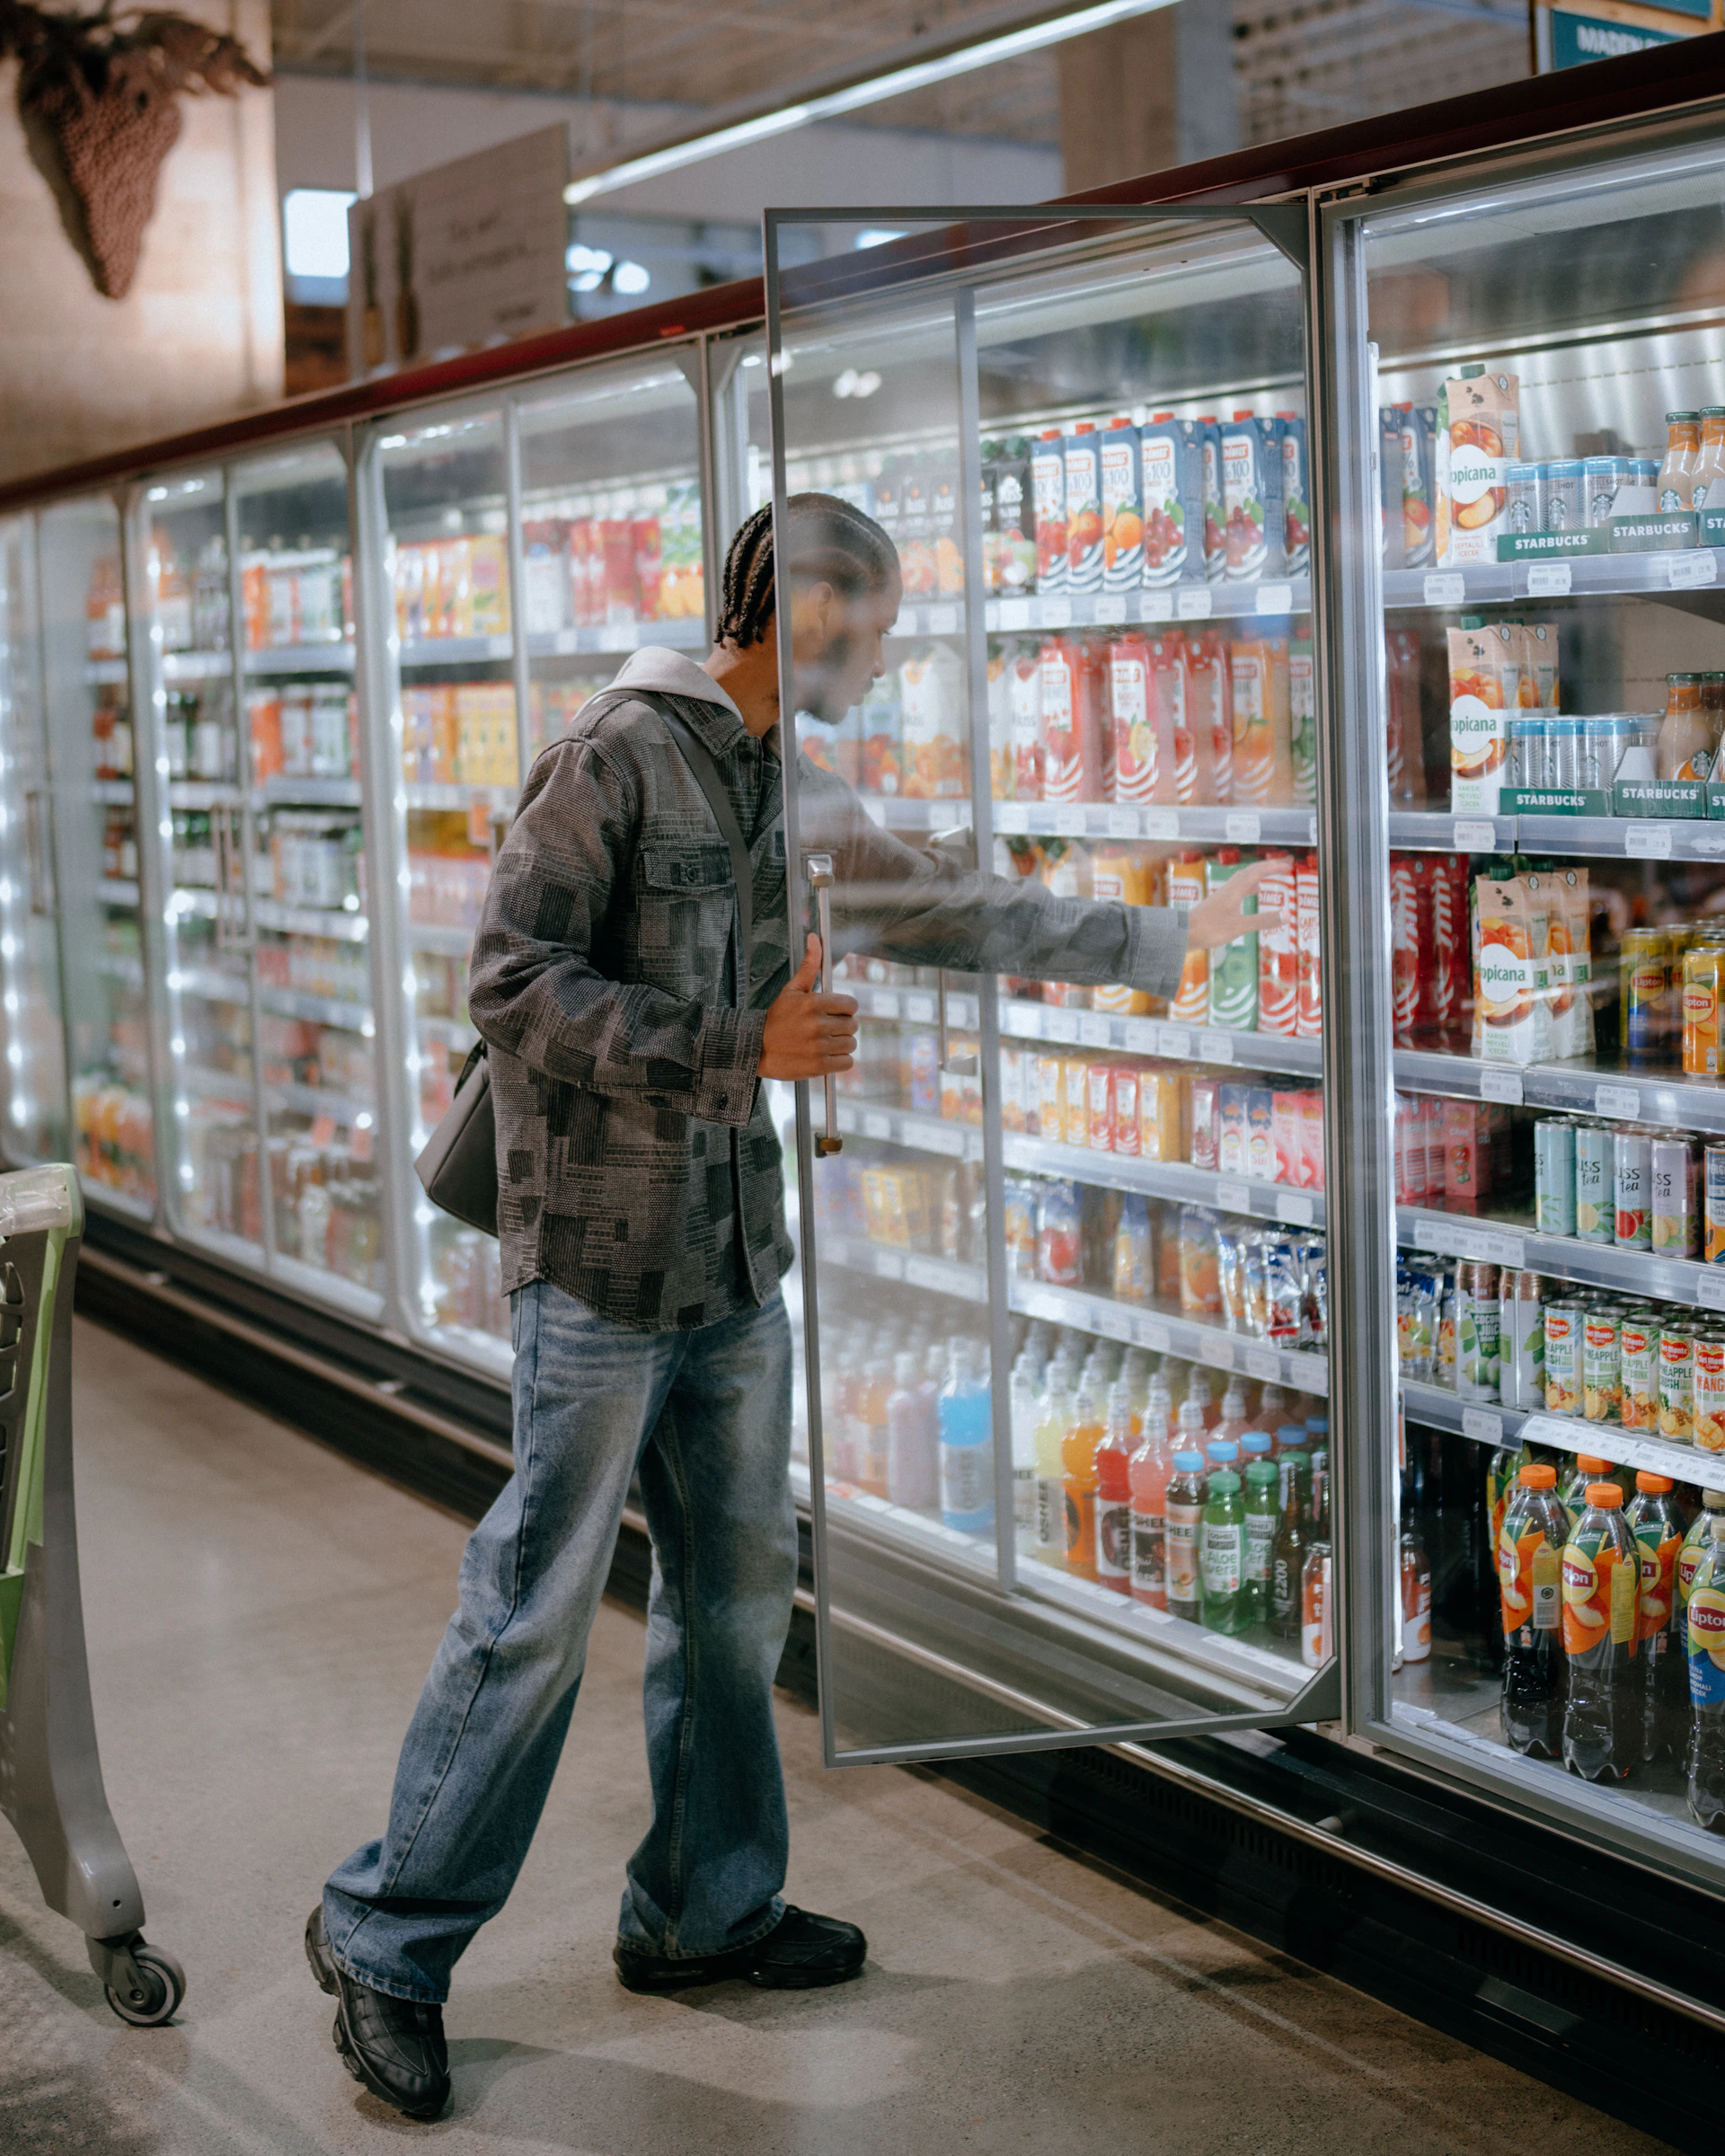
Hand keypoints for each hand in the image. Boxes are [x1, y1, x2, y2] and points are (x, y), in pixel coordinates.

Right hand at [759, 934, 857, 1078]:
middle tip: (825, 1028)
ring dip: (841, 1044)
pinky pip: (846, 1062)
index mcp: (813, 1003)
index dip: (844, 1009)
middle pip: (852, 1025)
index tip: (833, 1013)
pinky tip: (825, 1055)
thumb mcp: (792, 990)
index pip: (851, 1005)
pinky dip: (839, 1061)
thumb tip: (814, 937)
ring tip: (824, 1042)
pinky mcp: (819, 1066)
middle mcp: (817, 1024)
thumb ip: (809, 965)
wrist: (756, 1049)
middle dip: (842, 1026)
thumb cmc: (777, 1018)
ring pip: (850, 1044)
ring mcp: (819, 1046)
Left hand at [1184, 859, 1281, 949]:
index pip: (1258, 872)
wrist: (1183, 932)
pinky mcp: (1218, 903)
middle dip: (1269, 867)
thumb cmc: (1210, 929)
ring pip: (1243, 879)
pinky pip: (1237, 888)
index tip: (1289, 865)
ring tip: (1270, 877)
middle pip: (1251, 871)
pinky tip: (1251, 893)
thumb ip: (1263, 921)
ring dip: (1258, 875)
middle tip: (1285, 865)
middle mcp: (1229, 888)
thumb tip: (1287, 915)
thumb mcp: (1239, 927)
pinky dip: (1248, 887)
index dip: (1274, 867)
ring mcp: (1222, 895)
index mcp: (1235, 890)